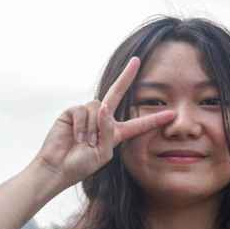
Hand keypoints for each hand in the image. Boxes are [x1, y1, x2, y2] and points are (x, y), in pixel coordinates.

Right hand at [30, 56, 175, 193]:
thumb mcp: (103, 153)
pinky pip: (83, 111)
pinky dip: (81, 126)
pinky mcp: (72, 112)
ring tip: (83, 143)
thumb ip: (108, 131)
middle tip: (136, 60)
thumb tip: (103, 107)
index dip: (154, 120)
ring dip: (92, 128)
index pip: (138, 124)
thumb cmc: (80, 165)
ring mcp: (87, 114)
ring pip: (99, 108)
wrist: (57, 168)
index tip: (172, 114)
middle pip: (117, 93)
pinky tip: (74, 137)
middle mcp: (103, 120)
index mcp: (115, 134)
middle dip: (126, 76)